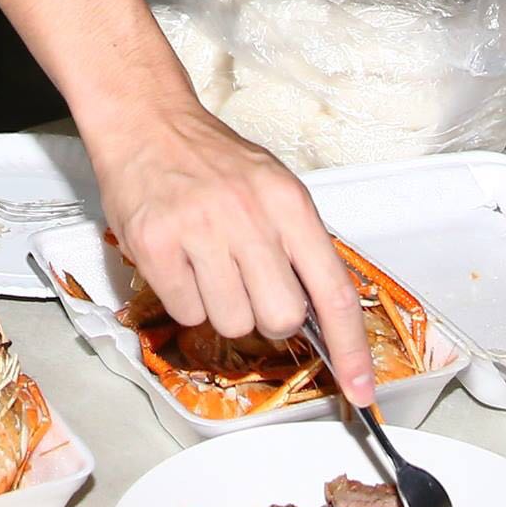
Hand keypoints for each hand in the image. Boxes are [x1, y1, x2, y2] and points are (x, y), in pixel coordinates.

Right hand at [90, 103, 376, 408]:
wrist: (145, 119)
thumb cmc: (209, 157)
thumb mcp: (272, 184)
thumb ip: (298, 243)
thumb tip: (321, 314)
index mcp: (286, 200)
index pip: (333, 290)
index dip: (351, 348)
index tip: (361, 387)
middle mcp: (246, 214)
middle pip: (281, 317)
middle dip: (267, 314)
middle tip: (247, 281)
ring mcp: (198, 228)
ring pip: (232, 322)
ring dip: (221, 306)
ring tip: (207, 263)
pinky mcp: (155, 243)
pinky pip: (186, 312)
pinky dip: (184, 298)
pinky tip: (179, 261)